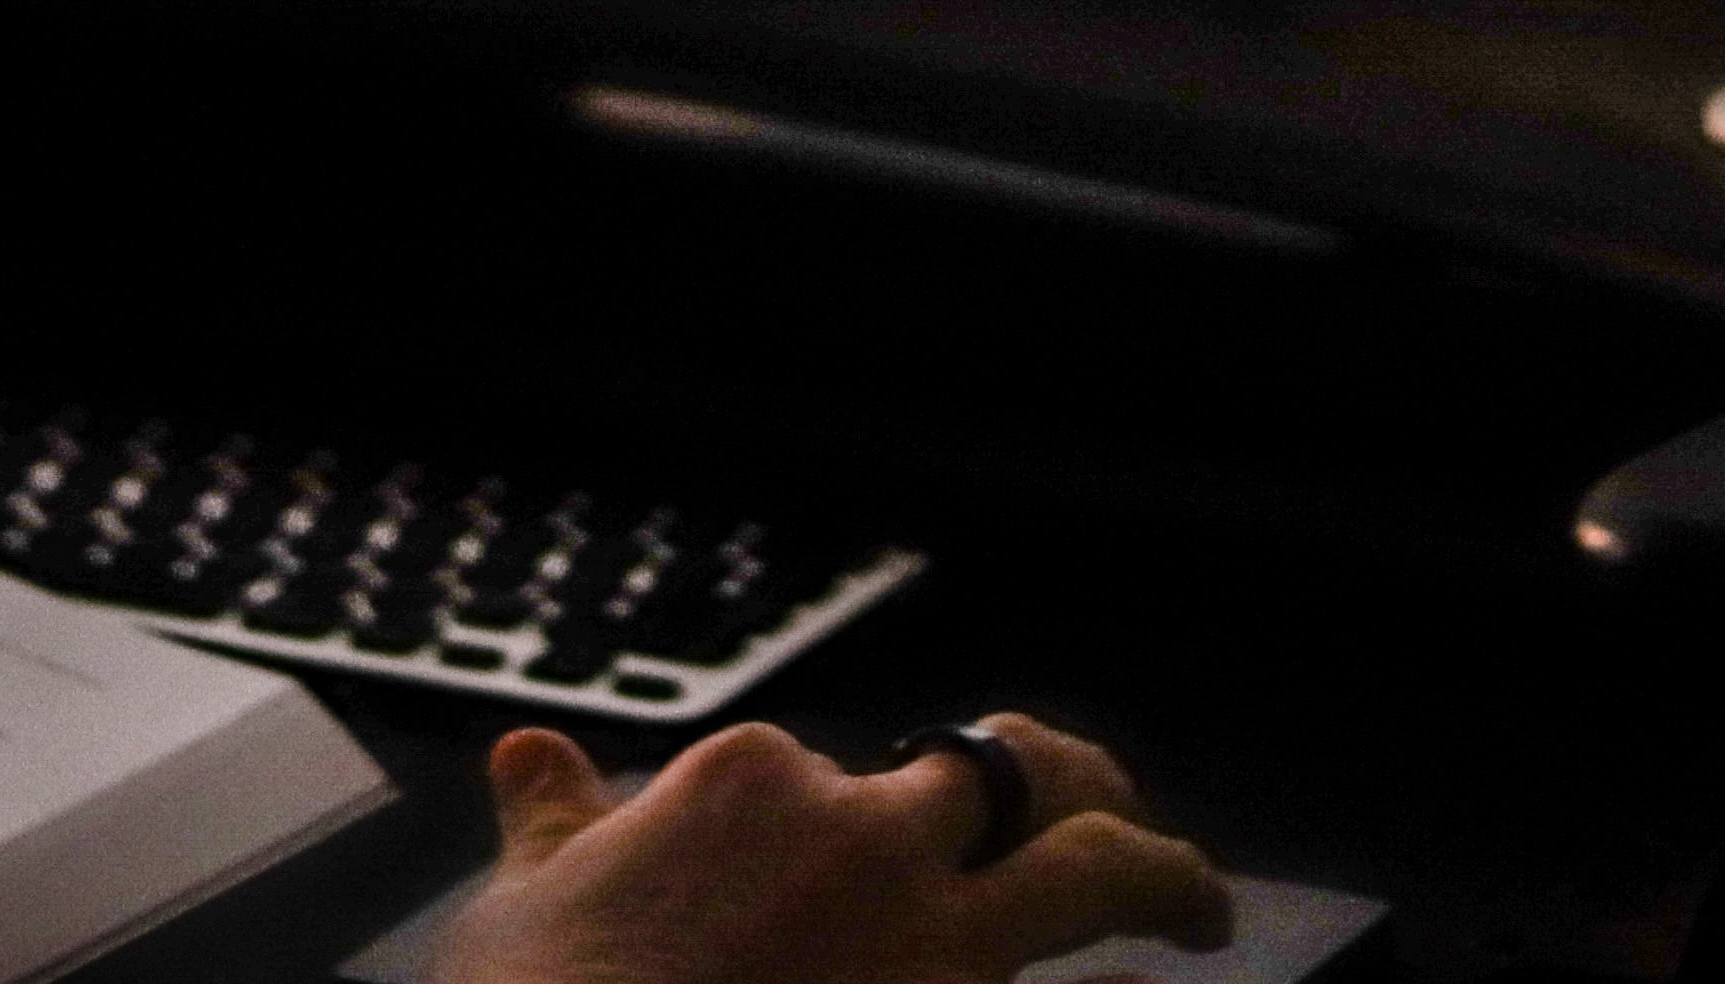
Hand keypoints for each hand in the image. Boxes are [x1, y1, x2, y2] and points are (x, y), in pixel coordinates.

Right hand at [434, 713, 1231, 983]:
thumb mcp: (527, 906)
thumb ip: (557, 826)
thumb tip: (530, 762)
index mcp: (753, 784)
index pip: (836, 775)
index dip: (847, 823)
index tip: (848, 867)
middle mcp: (865, 840)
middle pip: (1019, 775)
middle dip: (1086, 785)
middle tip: (1127, 822)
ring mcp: (933, 940)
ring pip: (1089, 873)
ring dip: (1160, 879)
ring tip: (1197, 910)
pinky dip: (1124, 982)